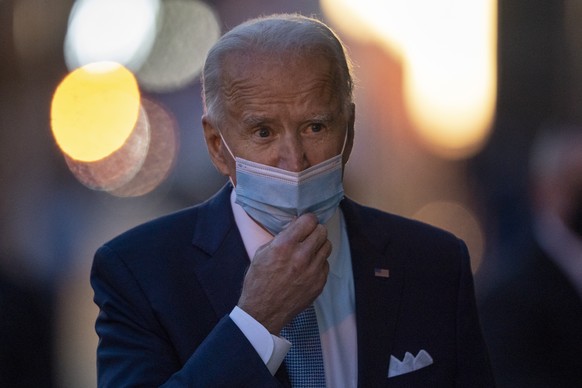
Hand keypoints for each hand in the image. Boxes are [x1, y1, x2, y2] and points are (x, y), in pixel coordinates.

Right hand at [237, 213, 330, 333]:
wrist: (263, 311)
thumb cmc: (258, 281)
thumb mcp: (262, 253)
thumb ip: (280, 238)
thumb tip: (295, 227)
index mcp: (285, 245)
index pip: (309, 220)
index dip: (307, 219)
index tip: (305, 223)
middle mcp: (302, 256)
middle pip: (322, 231)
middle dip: (314, 231)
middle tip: (308, 235)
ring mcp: (313, 271)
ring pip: (327, 246)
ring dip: (319, 245)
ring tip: (309, 251)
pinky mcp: (319, 283)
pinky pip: (326, 264)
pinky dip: (319, 262)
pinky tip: (308, 267)